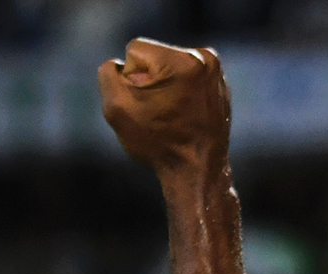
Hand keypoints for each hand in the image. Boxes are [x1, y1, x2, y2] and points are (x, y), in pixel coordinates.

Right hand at [98, 39, 230, 179]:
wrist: (197, 169)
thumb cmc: (158, 142)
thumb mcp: (118, 109)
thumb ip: (108, 76)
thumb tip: (118, 65)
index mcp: (180, 60)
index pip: (135, 50)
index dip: (128, 79)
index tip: (142, 104)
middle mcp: (203, 57)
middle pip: (153, 57)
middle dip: (146, 82)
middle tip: (156, 113)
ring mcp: (214, 70)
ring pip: (169, 67)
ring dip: (161, 88)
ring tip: (168, 116)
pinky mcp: (218, 82)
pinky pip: (186, 78)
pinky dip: (178, 93)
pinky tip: (180, 116)